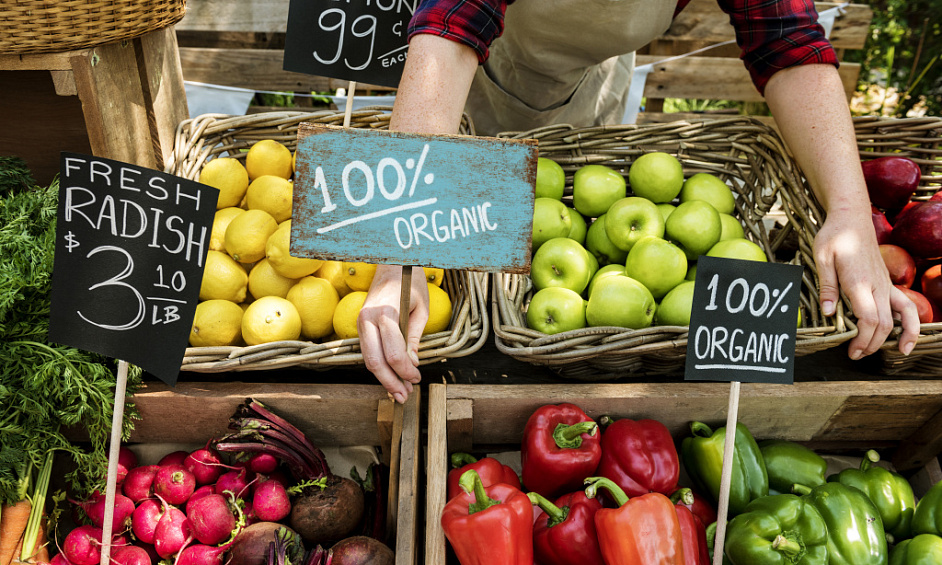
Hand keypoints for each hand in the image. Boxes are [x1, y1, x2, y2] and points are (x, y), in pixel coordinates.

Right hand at [357, 265, 428, 402]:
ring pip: (368, 359)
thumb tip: (412, 363)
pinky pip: (367, 350)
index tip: (417, 378)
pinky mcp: (360, 324)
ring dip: (383, 378)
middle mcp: (368, 318)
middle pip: (375, 361)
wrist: (391, 262)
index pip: (394, 353)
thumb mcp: (421, 309)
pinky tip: (390, 376)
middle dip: (390, 382)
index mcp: (386, 313)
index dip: (406, 371)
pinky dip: (379, 366)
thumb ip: (415, 337)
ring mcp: (360, 321)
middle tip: (404, 396)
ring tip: (399, 392)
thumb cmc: (410, 281)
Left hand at [814, 211, 919, 359]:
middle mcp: (877, 285)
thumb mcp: (822, 259)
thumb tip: (829, 313)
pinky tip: (908, 335)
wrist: (851, 218)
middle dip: (872, 344)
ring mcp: (886, 284)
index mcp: (859, 281)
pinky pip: (906, 305)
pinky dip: (912, 321)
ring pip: (901, 316)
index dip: (863, 339)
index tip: (851, 351)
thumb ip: (827, 287)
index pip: (869, 318)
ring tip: (897, 352)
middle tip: (855, 355)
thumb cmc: (834, 236)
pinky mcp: (888, 283)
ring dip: (900, 336)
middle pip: (884, 323)